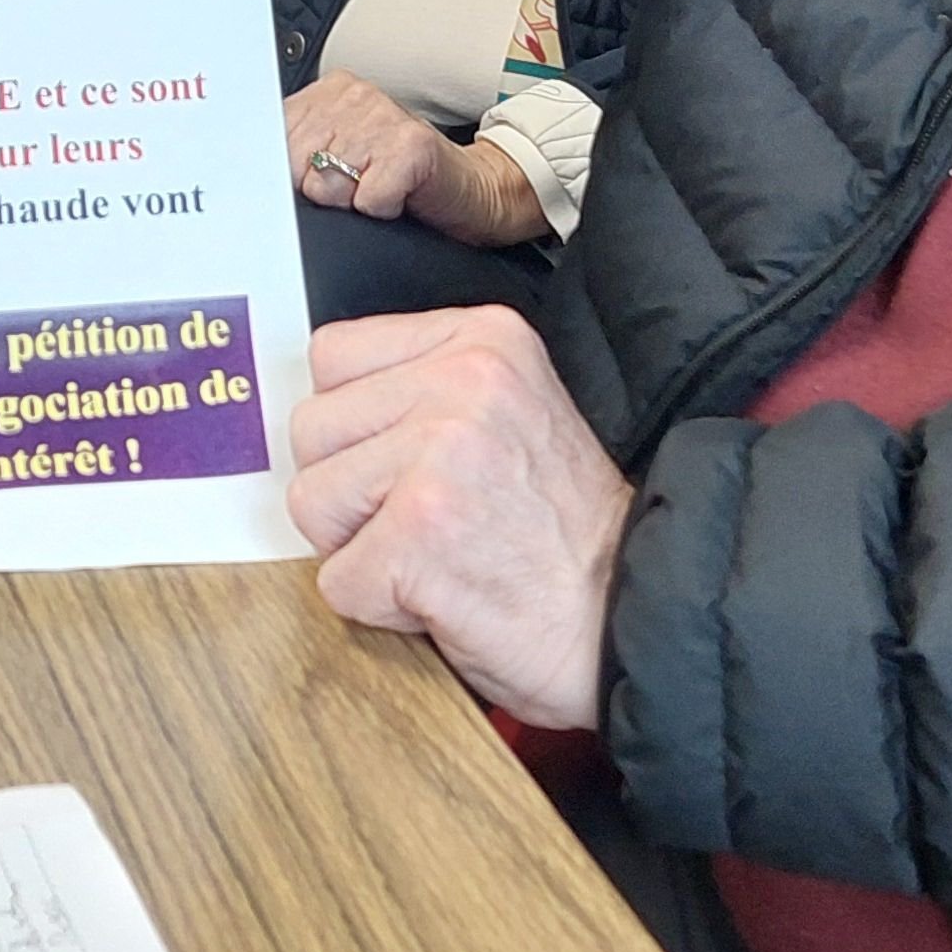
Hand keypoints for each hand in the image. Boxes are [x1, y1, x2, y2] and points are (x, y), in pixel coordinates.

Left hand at [285, 72, 545, 245]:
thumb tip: (249, 183)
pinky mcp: (411, 145)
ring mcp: (382, 115)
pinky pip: (368, 200)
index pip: (268, 140)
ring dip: (351, 205)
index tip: (295, 188)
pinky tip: (399, 198)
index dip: (279, 178)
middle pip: (292, 167)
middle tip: (354, 190)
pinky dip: (381, 212)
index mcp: (324, 94)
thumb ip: (295, 159)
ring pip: (327, 187)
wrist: (472, 191)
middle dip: (316, 194)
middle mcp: (350, 96)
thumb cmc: (399, 182)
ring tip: (376, 191)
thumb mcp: (337, 162)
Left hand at [288, 308, 628, 727]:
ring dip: (360, 549)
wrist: (639, 613)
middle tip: (428, 524)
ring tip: (437, 558)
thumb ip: (425, 389)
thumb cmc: (570, 533)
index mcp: (483, 338)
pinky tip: (443, 599)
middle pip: (312, 428)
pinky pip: (336, 579)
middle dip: (351, 492)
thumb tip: (329, 411)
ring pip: (312, 500)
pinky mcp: (418, 534)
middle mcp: (461, 380)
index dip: (356, 427)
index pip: (334, 355)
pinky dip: (378, 607)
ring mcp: (438, 454)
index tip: (407, 465)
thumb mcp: (510, 410)